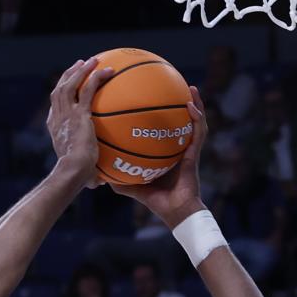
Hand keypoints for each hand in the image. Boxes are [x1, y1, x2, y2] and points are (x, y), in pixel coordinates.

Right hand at [47, 58, 112, 186]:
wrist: (73, 171)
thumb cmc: (76, 177)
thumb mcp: (82, 173)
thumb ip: (90, 174)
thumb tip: (100, 184)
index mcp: (55, 129)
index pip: (56, 108)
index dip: (61, 97)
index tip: (70, 89)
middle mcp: (58, 118)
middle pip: (59, 90)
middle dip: (68, 76)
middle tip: (80, 66)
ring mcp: (67, 114)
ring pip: (70, 84)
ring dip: (80, 70)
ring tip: (91, 61)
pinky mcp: (80, 113)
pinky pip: (88, 89)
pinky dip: (96, 78)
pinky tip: (108, 71)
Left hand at [110, 87, 205, 228]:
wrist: (174, 211)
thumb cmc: (155, 200)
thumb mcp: (131, 185)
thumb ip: (117, 176)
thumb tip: (98, 170)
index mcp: (165, 152)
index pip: (162, 130)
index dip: (159, 116)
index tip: (149, 99)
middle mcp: (178, 147)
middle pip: (179, 121)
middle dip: (177, 103)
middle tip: (171, 85)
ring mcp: (189, 149)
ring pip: (194, 122)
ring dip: (194, 104)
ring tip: (189, 87)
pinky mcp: (196, 153)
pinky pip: (198, 131)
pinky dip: (197, 117)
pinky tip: (190, 104)